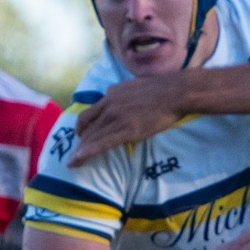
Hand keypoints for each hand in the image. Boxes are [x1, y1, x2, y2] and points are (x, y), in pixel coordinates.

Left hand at [70, 76, 187, 161]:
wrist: (174, 92)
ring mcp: (117, 117)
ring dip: (81, 151)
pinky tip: (80, 159)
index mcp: (111, 95)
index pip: (90, 113)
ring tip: (74, 163)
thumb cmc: (161, 90)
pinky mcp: (126, 129)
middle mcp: (109, 105)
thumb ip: (121, 95)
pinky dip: (89, 152)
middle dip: (79, 142)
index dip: (82, 127)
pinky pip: (103, 143)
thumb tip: (116, 98)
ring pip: (92, 136)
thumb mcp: (133, 86)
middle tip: (74, 155)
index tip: (79, 136)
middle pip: (88, 127)